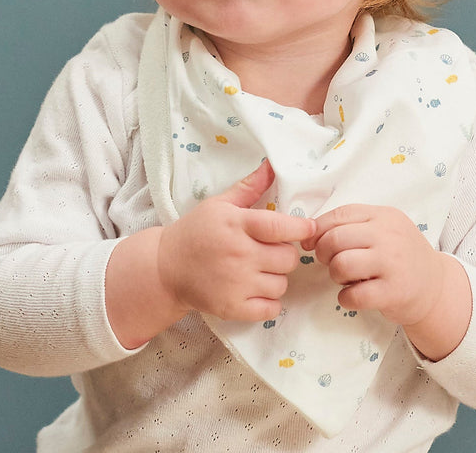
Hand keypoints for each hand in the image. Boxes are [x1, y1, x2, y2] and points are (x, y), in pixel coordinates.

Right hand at [158, 160, 316, 321]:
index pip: (279, 227)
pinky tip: (258, 290)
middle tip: (272, 250)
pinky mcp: (232, 308)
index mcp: (237, 225)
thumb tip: (272, 166)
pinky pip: (271, 309)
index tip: (309, 227)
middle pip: (288, 258)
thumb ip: (249, 187)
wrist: (166, 268)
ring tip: (262, 270)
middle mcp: (239, 254)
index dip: (301, 228)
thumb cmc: (196, 231)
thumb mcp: (219, 204)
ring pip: (282, 284)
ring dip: (277, 277)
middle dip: (285, 253)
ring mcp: (236, 284)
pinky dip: (270, 302)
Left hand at [304, 204, 446, 327]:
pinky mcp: (393, 293)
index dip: (318, 228)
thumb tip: (310, 232)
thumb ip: (353, 225)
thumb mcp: (384, 229)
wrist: (436, 287)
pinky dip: (345, 298)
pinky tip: (352, 296)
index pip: (341, 214)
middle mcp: (389, 236)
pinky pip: (354, 295)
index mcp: (384, 216)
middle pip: (336, 239)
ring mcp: (392, 264)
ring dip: (334, 274)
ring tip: (344, 278)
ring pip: (341, 264)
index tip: (310, 242)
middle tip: (329, 262)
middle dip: (323, 253)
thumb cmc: (401, 256)